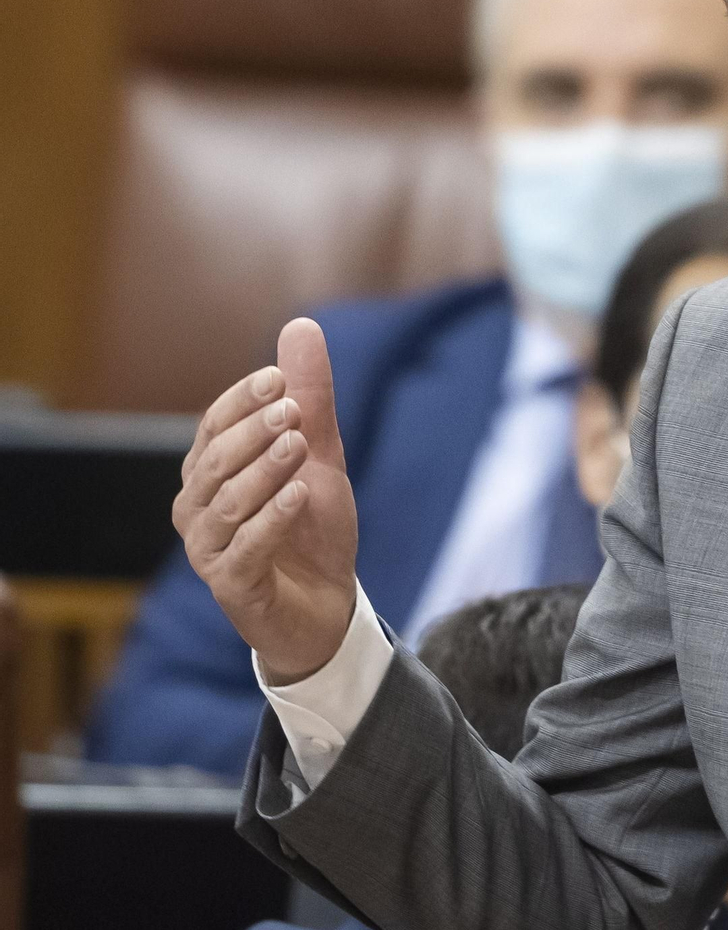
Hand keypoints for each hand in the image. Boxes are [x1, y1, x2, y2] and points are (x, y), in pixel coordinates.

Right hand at [172, 318, 358, 682]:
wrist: (328, 604)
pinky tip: (298, 494)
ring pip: (226, 503)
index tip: (279, 377)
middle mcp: (198, 509)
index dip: (243, 400)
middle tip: (293, 409)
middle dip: (253, 431)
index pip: (214, 426)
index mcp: (210, 473)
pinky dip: (272, 519)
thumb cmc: (312, 526)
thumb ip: (311, 396)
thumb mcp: (319, 453)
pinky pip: (245, 549)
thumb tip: (301, 325)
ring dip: (263, 471)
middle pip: (215, 461)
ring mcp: (209, 551)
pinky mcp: (232, 588)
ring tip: (300, 445)